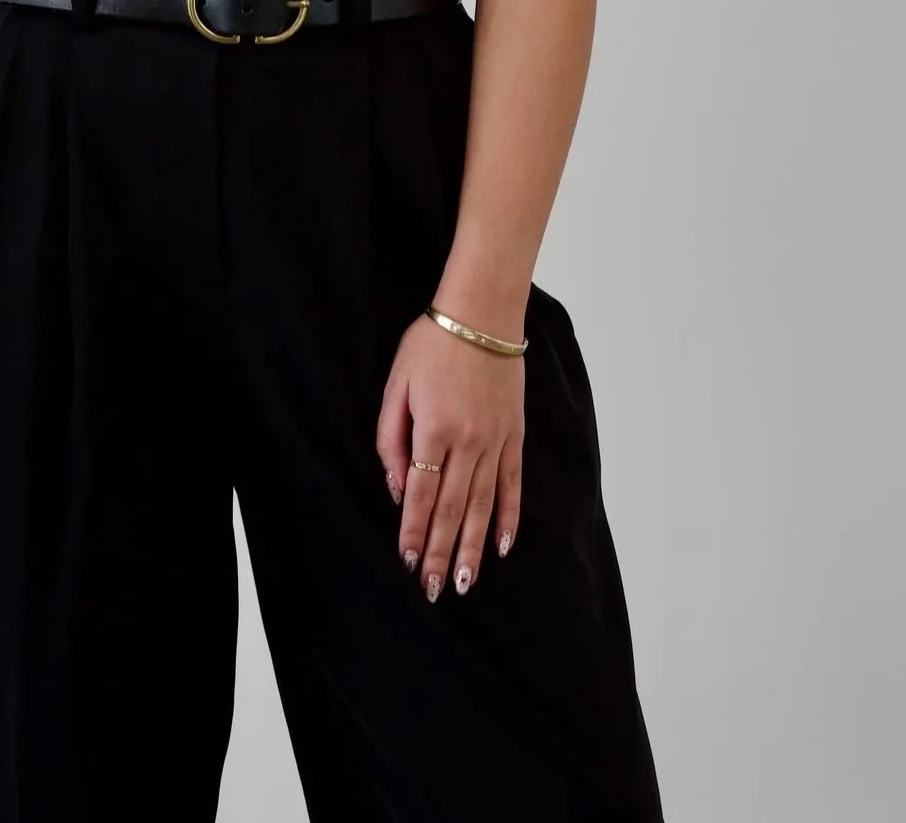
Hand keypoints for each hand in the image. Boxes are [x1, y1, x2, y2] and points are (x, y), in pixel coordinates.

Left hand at [376, 311, 524, 599]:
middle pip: (451, 510)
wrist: (481, 314)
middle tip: (434, 590)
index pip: (420, 495)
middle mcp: (467, 443)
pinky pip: (512, 484)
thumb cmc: (431, 345)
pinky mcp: (514, 436)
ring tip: (464, 582)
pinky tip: (502, 546)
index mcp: (433, 430)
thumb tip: (396, 488)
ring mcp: (494, 442)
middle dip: (440, 553)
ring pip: (482, 506)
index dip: (413, 533)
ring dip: (472, 547)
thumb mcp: (396, 385)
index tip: (408, 564)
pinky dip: (507, 518)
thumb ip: (391, 438)